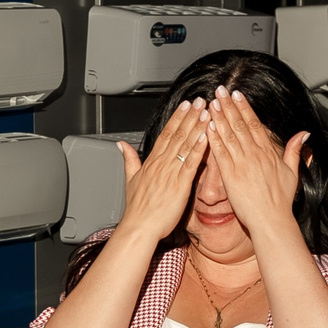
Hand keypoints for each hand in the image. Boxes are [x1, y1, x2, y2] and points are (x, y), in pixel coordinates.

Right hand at [115, 102, 210, 241]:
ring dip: (197, 127)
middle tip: (199, 100)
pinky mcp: (180, 185)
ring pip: (185, 145)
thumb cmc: (137, 210)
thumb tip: (121, 145)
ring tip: (206, 112)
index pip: (166, 134)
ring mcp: (171, 173)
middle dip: (189, 116)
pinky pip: (191, 164)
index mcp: (151, 162)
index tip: (185, 105)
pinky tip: (206, 137)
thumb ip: (129, 160)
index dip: (176, 118)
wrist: (139, 227)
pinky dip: (199, 149)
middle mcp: (161, 164)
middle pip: (177, 134)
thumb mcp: (130, 180)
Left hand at [203, 88, 306, 242]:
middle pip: (239, 125)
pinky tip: (208, 126)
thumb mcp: (292, 173)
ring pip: (229, 135)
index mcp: (268, 153)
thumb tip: (303, 134)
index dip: (244, 108)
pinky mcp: (230, 176)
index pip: (254, 124)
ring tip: (211, 102)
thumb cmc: (280, 202)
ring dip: (219, 117)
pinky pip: (220, 153)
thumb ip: (294, 151)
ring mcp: (242, 164)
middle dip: (229, 106)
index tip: (237, 95)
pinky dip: (214, 138)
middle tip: (220, 91)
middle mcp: (254, 155)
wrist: (272, 221)